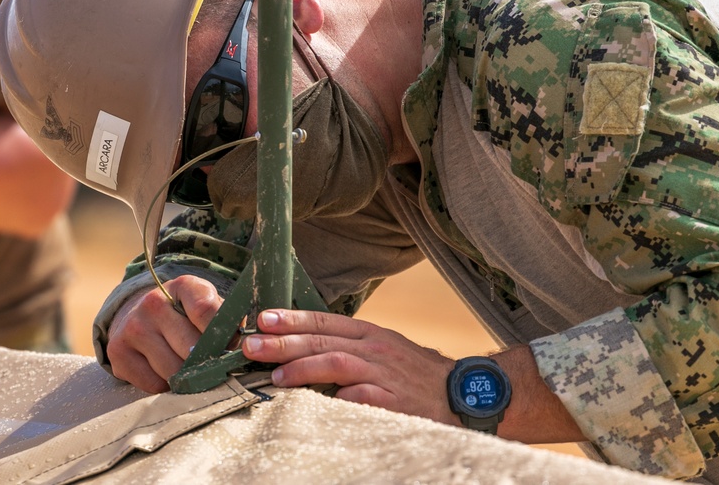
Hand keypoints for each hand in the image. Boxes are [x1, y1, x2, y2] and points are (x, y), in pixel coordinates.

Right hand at [106, 275, 223, 392]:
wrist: (136, 313)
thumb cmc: (184, 313)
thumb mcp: (207, 304)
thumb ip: (227, 319)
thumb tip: (243, 345)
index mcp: (183, 286)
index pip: (208, 312)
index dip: (224, 336)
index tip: (230, 347)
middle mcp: (153, 303)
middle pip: (191, 348)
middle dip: (207, 362)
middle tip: (213, 366)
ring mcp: (133, 328)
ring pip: (174, 371)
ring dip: (187, 377)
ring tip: (190, 368)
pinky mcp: (118, 353)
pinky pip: (154, 384)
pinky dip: (166, 386)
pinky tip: (167, 371)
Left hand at [242, 309, 458, 424]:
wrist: (467, 394)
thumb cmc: (421, 376)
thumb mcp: (388, 351)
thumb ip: (353, 349)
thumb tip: (309, 350)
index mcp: (372, 333)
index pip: (326, 321)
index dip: (293, 319)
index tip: (263, 318)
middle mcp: (377, 348)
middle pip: (324, 340)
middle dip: (284, 342)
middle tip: (252, 345)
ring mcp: (386, 373)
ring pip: (338, 362)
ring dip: (303, 367)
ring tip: (275, 375)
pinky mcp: (396, 401)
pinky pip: (363, 396)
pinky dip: (339, 396)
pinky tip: (318, 400)